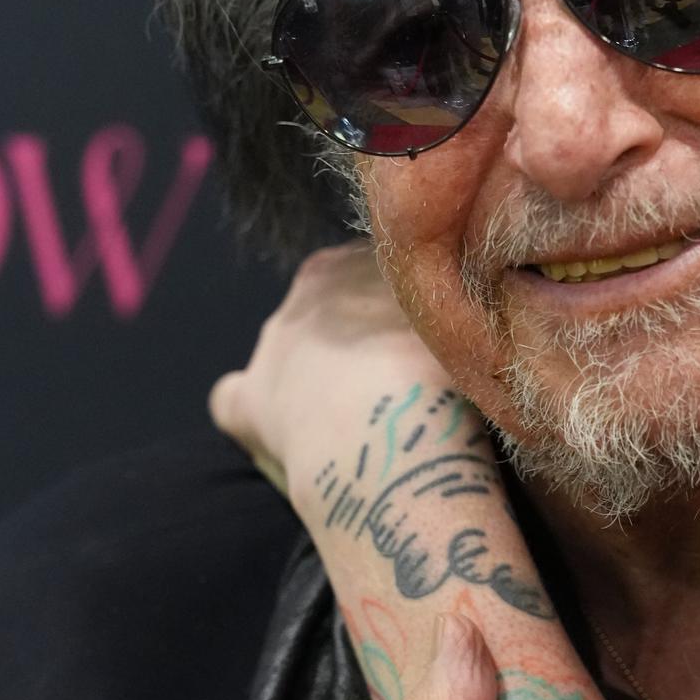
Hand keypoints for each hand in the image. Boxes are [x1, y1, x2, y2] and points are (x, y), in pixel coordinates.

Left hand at [210, 245, 451, 505]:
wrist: (402, 435)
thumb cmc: (448, 373)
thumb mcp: (463, 318)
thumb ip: (450, 304)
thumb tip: (465, 309)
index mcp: (358, 262)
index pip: (379, 272)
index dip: (404, 309)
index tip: (428, 339)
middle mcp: (307, 292)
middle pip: (331, 310)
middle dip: (358, 339)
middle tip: (401, 380)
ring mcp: (272, 348)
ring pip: (289, 352)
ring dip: (318, 378)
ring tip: (362, 420)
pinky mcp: (248, 403)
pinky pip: (234, 400)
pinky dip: (254, 414)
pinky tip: (284, 437)